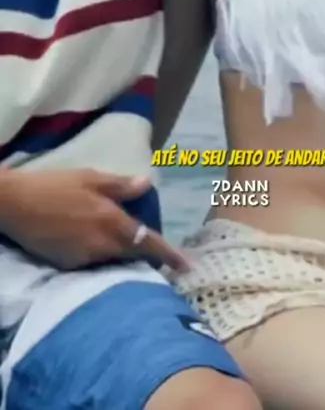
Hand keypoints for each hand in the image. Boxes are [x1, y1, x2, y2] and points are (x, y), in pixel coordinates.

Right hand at [0, 168, 188, 271]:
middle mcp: (103, 245)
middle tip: (155, 250)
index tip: (187, 266)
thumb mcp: (91, 178)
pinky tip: (90, 240)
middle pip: (132, 254)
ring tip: (117, 239)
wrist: (16, 204)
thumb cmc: (56, 185)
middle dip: (145, 254)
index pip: (149, 243)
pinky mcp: (68, 266)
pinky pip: (92, 262)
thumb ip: (121, 185)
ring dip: (120, 253)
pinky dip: (98, 254)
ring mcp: (85, 259)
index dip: (169, 255)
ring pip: (112, 259)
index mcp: (113, 222)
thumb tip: (147, 184)